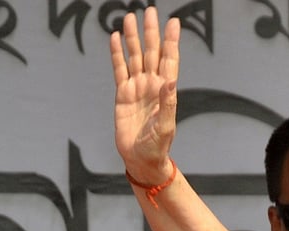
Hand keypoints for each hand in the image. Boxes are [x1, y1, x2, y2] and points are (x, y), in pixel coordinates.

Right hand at [110, 7, 180, 183]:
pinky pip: (119, 69)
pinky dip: (117, 54)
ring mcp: (136, 88)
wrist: (141, 158)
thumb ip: (168, 103)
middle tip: (149, 10)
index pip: (169, 60)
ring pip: (135, 56)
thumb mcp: (165, 126)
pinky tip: (115, 38)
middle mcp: (151, 85)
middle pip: (151, 52)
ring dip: (133, 37)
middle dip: (150, 32)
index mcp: (165, 90)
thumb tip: (170, 81)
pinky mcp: (122, 94)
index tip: (173, 22)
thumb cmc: (157, 146)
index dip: (171, 41)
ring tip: (129, 17)